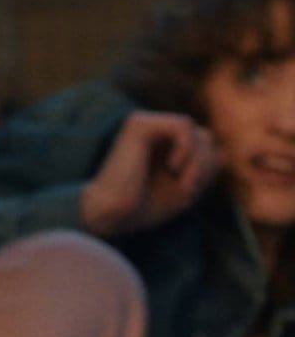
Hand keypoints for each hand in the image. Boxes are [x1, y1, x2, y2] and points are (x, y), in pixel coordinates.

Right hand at [79, 110, 219, 236]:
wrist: (114, 213)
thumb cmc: (145, 206)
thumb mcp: (185, 188)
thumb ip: (204, 170)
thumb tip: (223, 152)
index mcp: (160, 144)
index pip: (204, 145)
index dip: (207, 169)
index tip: (191, 192)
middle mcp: (152, 130)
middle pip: (204, 137)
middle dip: (205, 166)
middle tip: (188, 189)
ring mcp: (144, 124)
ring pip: (197, 131)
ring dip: (198, 162)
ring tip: (183, 184)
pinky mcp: (139, 124)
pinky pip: (183, 125)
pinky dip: (187, 149)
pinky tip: (173, 167)